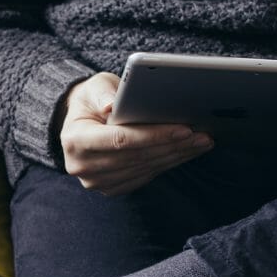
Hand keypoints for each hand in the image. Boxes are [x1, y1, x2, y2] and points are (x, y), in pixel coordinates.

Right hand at [60, 72, 213, 195]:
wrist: (82, 122)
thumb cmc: (92, 100)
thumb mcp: (94, 87)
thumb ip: (102, 93)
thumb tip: (112, 105)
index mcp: (75, 140)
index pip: (120, 140)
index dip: (154, 136)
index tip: (184, 129)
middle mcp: (82, 166)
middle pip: (136, 157)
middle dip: (172, 145)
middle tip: (202, 135)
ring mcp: (96, 181)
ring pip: (144, 169)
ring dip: (176, 156)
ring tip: (201, 142)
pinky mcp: (111, 188)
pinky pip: (145, 177)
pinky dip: (168, 164)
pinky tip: (186, 152)